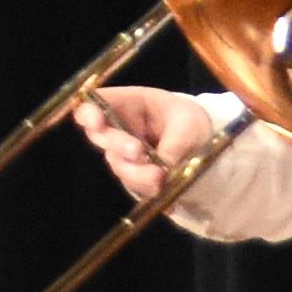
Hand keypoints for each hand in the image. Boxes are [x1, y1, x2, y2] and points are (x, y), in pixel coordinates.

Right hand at [75, 85, 224, 197]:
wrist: (203, 144)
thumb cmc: (190, 121)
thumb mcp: (189, 125)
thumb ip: (174, 144)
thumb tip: (163, 167)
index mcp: (128, 104)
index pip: (95, 104)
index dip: (89, 113)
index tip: (97, 123)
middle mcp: (119, 129)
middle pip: (101, 137)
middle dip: (119, 145)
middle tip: (138, 151)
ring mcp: (123, 155)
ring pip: (119, 165)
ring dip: (137, 173)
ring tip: (160, 176)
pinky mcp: (133, 176)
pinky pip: (134, 185)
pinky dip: (148, 188)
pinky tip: (163, 188)